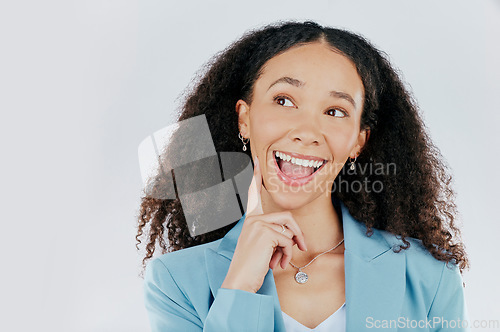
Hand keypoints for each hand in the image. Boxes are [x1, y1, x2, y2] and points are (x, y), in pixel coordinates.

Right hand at [221, 156, 307, 292]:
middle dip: (298, 233)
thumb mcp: (264, 248)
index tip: (256, 161)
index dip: (255, 177)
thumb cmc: (251, 267)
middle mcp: (252, 219)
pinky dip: (287, 254)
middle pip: (287, 216)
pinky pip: (288, 240)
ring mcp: (258, 224)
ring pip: (289, 229)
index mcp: (250, 221)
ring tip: (282, 260)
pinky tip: (278, 263)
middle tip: (301, 247)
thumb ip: (275, 236)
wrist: (240, 281)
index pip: (253, 195)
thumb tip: (295, 237)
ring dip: (291, 248)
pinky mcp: (264, 232)